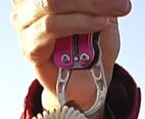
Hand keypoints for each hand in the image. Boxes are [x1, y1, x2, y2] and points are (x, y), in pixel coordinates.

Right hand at [11, 0, 130, 118]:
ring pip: (52, 3)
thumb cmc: (90, 48)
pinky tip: (98, 24)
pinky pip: (52, 27)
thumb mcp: (101, 14)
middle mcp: (26, 4)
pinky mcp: (29, 46)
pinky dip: (79, 23)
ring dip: (89, 6)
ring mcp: (24, 24)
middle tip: (120, 4)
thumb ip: (97, 1)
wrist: (86, 84)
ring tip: (111, 13)